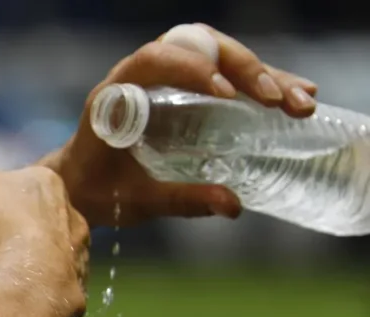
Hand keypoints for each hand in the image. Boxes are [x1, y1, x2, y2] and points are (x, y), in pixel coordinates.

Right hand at [0, 127, 88, 312]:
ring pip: (57, 253)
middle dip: (26, 226)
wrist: (26, 286)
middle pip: (46, 218)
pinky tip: (22, 296)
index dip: (8, 191)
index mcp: (50, 185)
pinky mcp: (77, 294)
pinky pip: (58, 287)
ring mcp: (79, 259)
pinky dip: (41, 289)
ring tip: (9, 273)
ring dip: (38, 260)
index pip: (30, 181)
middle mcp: (73, 219)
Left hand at [45, 23, 318, 227]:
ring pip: (220, 58)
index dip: (192, 69)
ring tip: (302, 101)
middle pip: (201, 49)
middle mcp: (142, 74)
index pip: (156, 59)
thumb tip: (233, 205)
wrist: (76, 189)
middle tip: (279, 100)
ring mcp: (168, 79)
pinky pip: (226, 76)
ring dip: (263, 75)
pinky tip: (293, 99)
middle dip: (246, 70)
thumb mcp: (136, 200)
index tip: (224, 94)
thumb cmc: (96, 192)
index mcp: (117, 92)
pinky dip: (259, 87)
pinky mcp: (185, 92)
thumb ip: (180, 200)